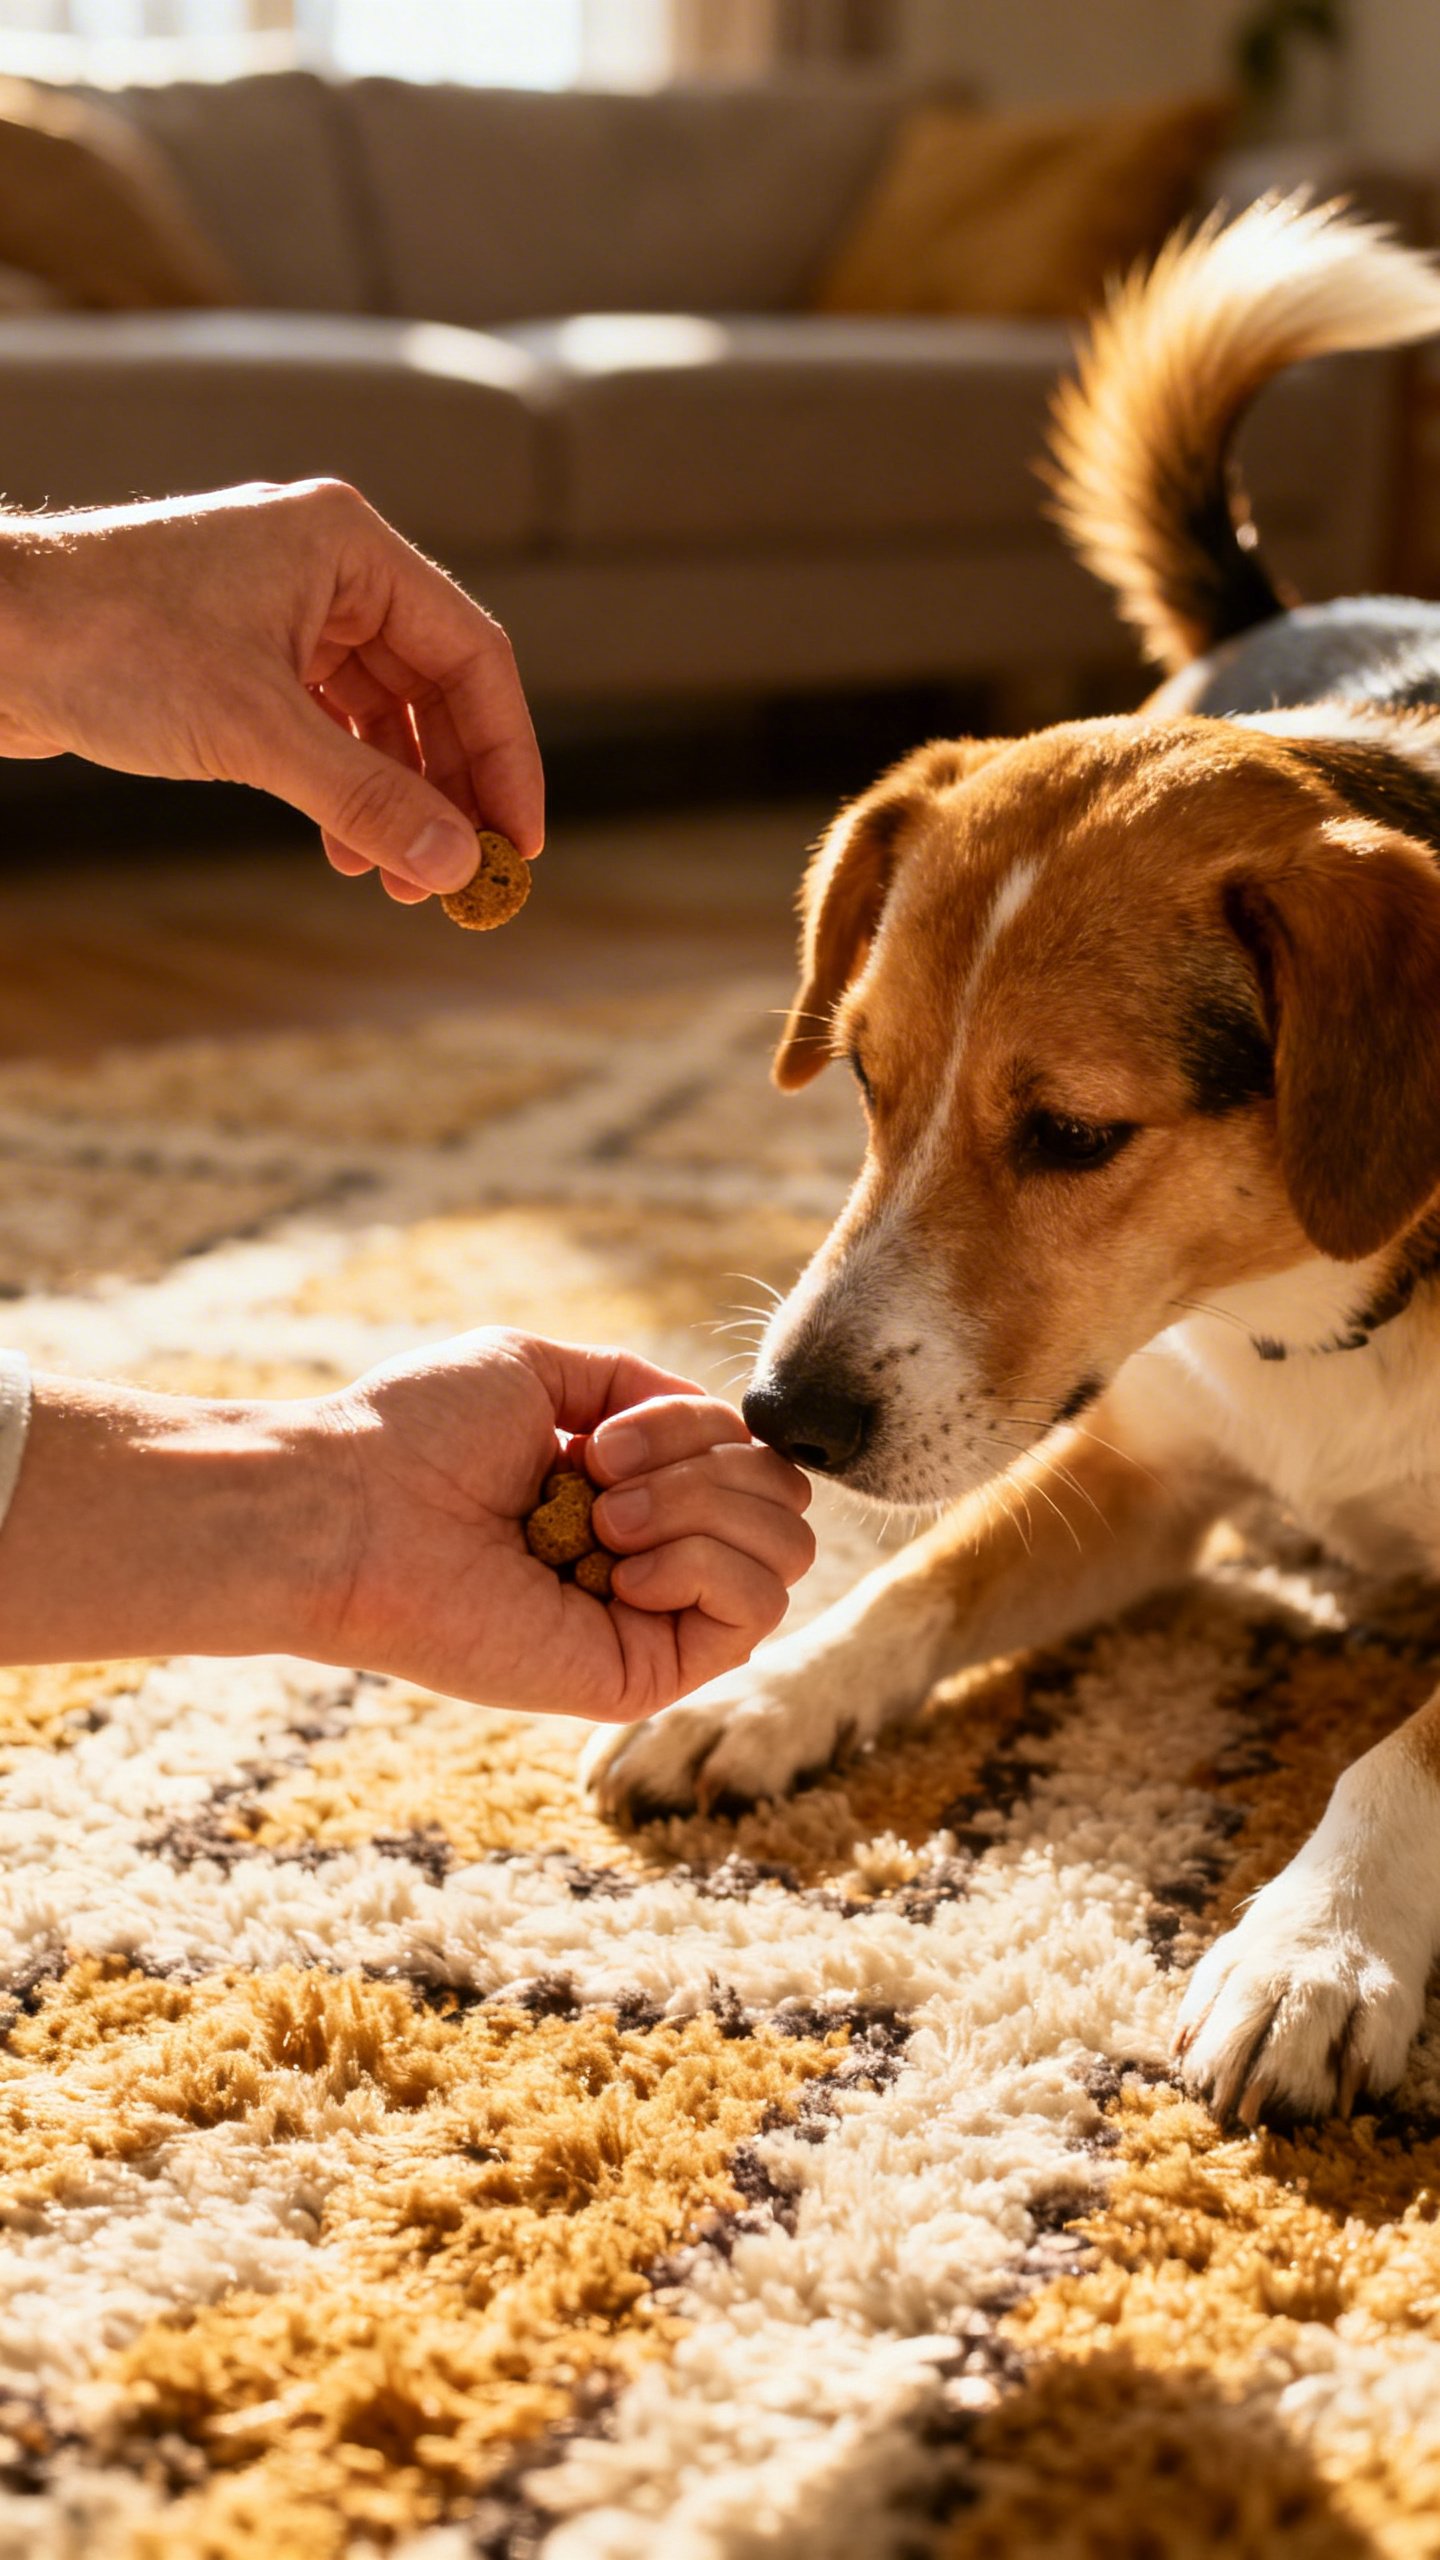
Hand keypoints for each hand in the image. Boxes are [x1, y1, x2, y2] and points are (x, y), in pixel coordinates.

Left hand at [0, 479, 541, 898]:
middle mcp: (325, 568)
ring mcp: (282, 610)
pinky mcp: (241, 656)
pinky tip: (341, 845)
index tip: (518, 844)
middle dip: (448, 789)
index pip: (472, 655)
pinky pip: (325, 726)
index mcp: (348, 547)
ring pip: (380, 716)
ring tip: (391, 877)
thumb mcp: (254, 733)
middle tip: (457, 877)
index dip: (506, 756)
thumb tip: (453, 868)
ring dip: (394, 799)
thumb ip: (364, 799)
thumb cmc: (109, 644)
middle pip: (433, 689)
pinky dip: (342, 787)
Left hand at [318, 1330, 815, 1718]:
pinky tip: (620, 1568)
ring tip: (602, 1522)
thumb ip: (636, 1385)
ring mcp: (651, 1619)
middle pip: (783, 1505)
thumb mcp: (541, 1369)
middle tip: (601, 1477)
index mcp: (629, 1490)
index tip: (602, 1436)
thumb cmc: (420, 1432)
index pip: (749, 1459)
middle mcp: (648, 1556)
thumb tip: (725, 1424)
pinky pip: (750, 1617)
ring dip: (704, 1511)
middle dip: (712, 1467)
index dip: (703, 1430)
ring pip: (784, 1556)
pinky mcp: (643, 1674)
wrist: (353, 1507)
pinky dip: (702, 1566)